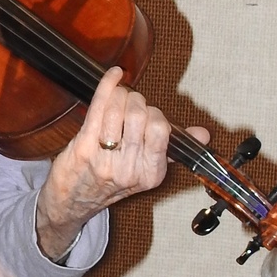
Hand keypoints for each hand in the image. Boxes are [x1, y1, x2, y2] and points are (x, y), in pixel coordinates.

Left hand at [34, 67, 206, 261]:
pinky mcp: (83, 147)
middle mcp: (129, 169)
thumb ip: (173, 149)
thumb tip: (203, 134)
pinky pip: (98, 106)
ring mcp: (105, 159)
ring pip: (117, 109)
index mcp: (151, 173)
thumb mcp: (146, 170)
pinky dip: (107, 85)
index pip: (160, 129)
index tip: (146, 115)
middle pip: (138, 115)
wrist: (73, 200)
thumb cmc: (110, 179)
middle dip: (135, 101)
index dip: (153, 114)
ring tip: (114, 102)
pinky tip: (114, 75)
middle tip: (127, 106)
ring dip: (118, 96)